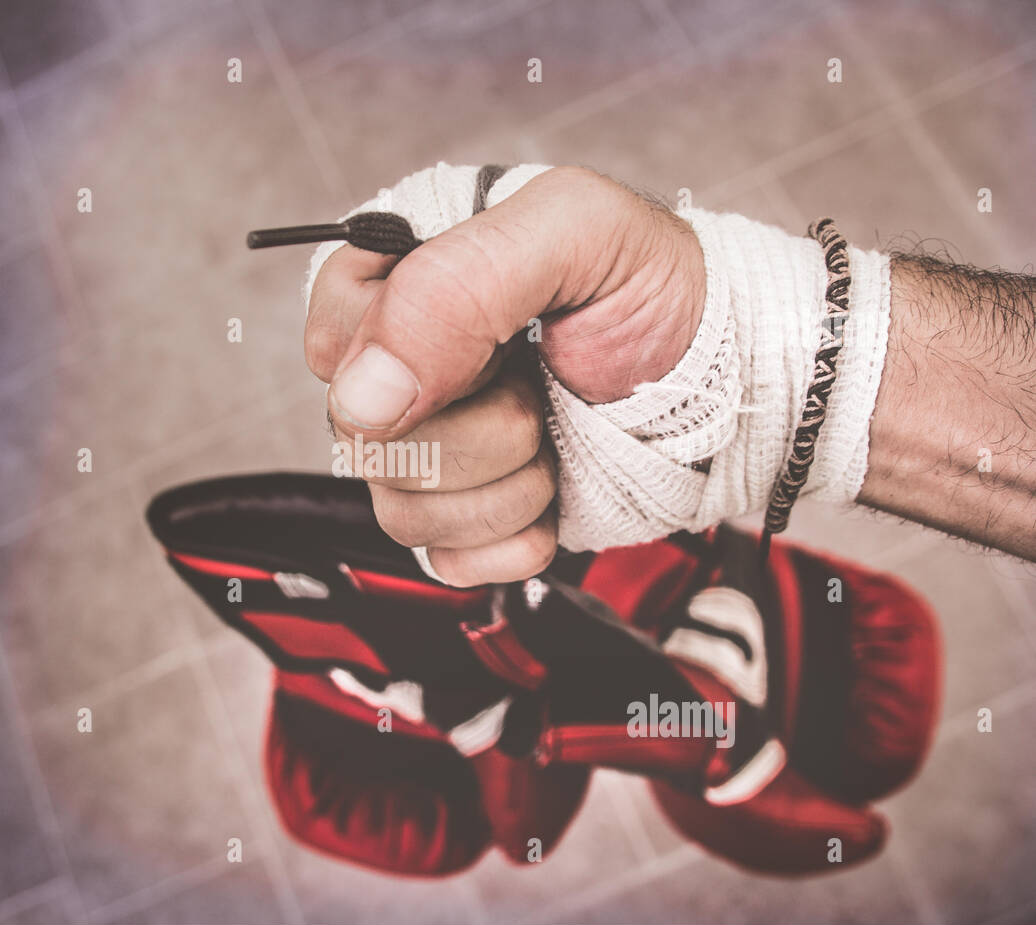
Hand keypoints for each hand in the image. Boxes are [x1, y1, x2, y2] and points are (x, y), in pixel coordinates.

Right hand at [305, 166, 706, 584]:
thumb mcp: (572, 232)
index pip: (334, 350)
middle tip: (539, 390)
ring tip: (554, 437)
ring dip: (506, 487)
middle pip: (366, 444)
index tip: (501, 347)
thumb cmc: (652, 289)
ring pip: (400, 512)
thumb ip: (453, 289)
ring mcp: (427, 451)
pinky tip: (554, 491)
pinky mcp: (462, 519)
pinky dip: (516, 537)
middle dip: (479, 432)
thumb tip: (362, 401)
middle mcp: (397, 373)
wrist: (722, 376)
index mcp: (396, 286)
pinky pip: (445, 562)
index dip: (415, 364)